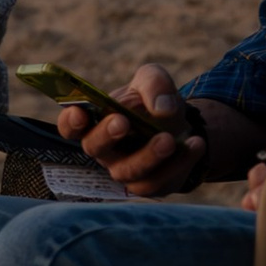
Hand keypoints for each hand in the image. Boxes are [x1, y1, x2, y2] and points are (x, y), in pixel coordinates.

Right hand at [61, 64, 205, 198]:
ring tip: (169, 139)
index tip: (79, 112)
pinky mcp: (149, 185)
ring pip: (128, 171)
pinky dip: (179, 163)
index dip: (70, 122)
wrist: (183, 126)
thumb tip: (161, 109)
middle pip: (94, 148)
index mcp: (96, 121)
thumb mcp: (154, 80)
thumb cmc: (154, 102)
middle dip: (106, 135)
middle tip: (123, 122)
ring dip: (148, 155)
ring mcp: (124, 170)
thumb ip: (154, 84)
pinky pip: (158, 181)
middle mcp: (105, 149)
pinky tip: (195, 144)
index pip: (70, 126)